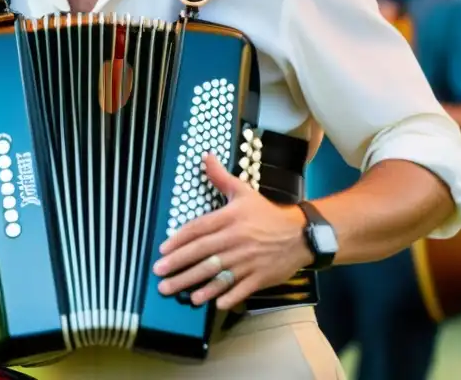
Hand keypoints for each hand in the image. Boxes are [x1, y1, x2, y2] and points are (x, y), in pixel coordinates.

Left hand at [152, 153, 312, 309]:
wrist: (301, 234)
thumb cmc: (267, 213)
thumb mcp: (244, 191)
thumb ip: (221, 177)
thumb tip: (205, 156)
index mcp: (230, 219)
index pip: (198, 230)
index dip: (179, 240)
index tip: (162, 250)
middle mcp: (236, 240)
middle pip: (202, 254)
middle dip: (179, 265)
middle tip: (159, 275)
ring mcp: (248, 260)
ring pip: (218, 274)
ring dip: (197, 285)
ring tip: (179, 292)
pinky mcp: (260, 276)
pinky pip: (241, 288)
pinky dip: (227, 296)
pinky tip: (212, 303)